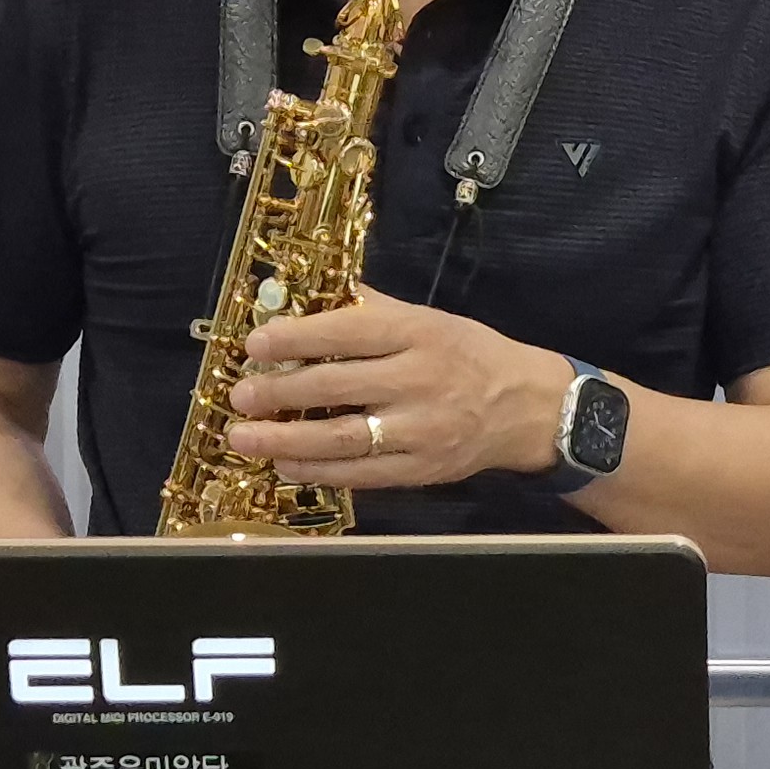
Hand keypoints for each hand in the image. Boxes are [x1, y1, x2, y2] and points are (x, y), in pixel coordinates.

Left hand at [222, 287, 569, 490]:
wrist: (529, 408)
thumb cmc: (469, 355)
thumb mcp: (428, 319)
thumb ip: (371, 311)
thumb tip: (305, 294)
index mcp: (418, 334)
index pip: (348, 334)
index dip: (297, 338)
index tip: (255, 343)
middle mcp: (419, 381)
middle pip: (338, 387)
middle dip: (281, 392)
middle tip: (240, 395)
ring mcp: (421, 429)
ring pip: (343, 437)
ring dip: (286, 440)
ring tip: (244, 438)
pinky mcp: (422, 468)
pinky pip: (362, 474)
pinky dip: (319, 471)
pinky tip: (286, 465)